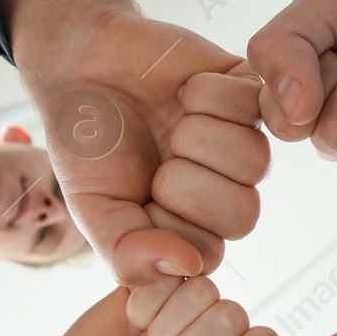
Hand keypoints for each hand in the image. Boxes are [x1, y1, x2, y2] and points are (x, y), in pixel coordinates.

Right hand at [0, 0, 270, 284]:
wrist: (81, 66)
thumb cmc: (87, 144)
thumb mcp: (92, 210)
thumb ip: (128, 255)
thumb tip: (190, 269)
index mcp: (190, 228)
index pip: (209, 253)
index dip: (169, 224)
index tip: (137, 196)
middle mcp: (223, 190)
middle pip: (243, 215)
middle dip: (186, 183)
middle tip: (157, 159)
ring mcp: (240, 141)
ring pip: (255, 161)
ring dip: (197, 136)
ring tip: (171, 122)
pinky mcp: (248, 94)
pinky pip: (253, 105)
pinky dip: (208, 94)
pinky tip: (185, 91)